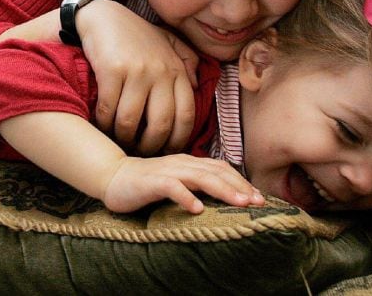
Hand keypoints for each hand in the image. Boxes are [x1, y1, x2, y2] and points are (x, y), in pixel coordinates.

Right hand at [78, 0, 198, 154]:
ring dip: (123, 137)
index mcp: (176, 70)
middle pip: (160, 125)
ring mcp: (136, 71)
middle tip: (139, 151)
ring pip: (131, 121)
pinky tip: (101, 123)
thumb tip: (198, 85)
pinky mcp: (112, 70)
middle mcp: (160, 72)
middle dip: (149, 146)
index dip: (177, 141)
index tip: (166, 151)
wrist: (103, 16)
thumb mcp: (167, 42)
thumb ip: (187, 61)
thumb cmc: (135, 34)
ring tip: (119, 139)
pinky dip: (104, 122)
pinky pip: (109, 109)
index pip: (186, 116)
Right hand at [103, 154, 262, 213]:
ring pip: (200, 176)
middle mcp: (182, 163)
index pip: (221, 168)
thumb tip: (223, 198)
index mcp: (189, 162)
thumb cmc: (147, 184)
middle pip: (217, 171)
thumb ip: (195, 185)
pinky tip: (198, 209)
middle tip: (258, 202)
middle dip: (239, 186)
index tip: (259, 197)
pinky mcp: (152, 181)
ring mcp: (167, 170)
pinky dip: (186, 197)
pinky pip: (172, 187)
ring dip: (222, 190)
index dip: (241, 181)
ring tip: (239, 203)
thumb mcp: (176, 182)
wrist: (113, 176)